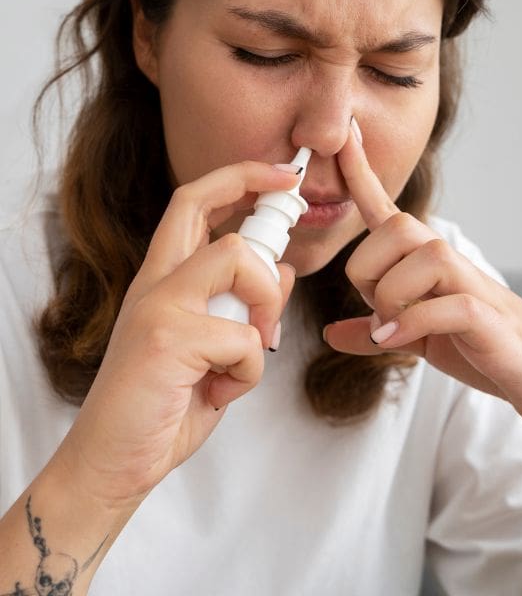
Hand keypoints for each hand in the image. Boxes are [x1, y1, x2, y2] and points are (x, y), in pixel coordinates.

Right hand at [51, 161, 299, 510]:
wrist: (114, 463)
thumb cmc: (164, 408)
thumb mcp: (217, 349)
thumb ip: (246, 308)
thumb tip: (286, 270)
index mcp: (163, 282)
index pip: (192, 204)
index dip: (238, 178)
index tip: (281, 175)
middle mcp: (155, 284)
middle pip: (202, 205)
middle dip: (256, 200)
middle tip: (290, 227)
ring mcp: (158, 307)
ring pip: (238, 259)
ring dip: (266, 305)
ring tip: (251, 350)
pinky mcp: (168, 338)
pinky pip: (246, 337)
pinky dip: (250, 371)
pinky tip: (220, 392)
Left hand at [321, 121, 521, 439]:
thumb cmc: (490, 350)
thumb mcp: (422, 342)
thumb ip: (380, 333)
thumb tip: (333, 332)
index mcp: (432, 267)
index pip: (390, 211)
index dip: (363, 172)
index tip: (344, 133)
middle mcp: (453, 266)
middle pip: (399, 227)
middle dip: (369, 267)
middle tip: (376, 309)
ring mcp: (474, 288)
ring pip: (424, 256)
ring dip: (391, 296)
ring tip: (391, 330)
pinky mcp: (489, 320)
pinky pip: (447, 304)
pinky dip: (411, 323)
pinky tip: (397, 341)